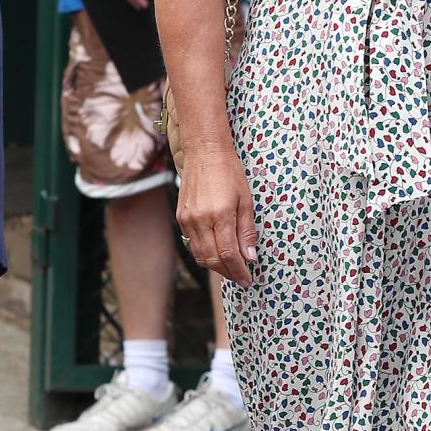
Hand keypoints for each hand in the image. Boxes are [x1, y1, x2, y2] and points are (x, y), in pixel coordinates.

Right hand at [176, 144, 257, 284]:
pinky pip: (192, 243)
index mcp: (220, 215)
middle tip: (241, 278)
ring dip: (215, 266)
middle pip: (212, 259)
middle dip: (228, 272)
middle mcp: (200, 220)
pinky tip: (216, 253)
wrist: (204, 152)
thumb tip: (250, 257)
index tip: (248, 279)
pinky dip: (204, 253)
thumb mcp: (246, 200)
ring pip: (200, 255)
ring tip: (230, 269)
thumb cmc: (229, 172)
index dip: (239, 270)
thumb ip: (246, 231)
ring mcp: (188, 220)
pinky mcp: (181, 217)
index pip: (229, 254)